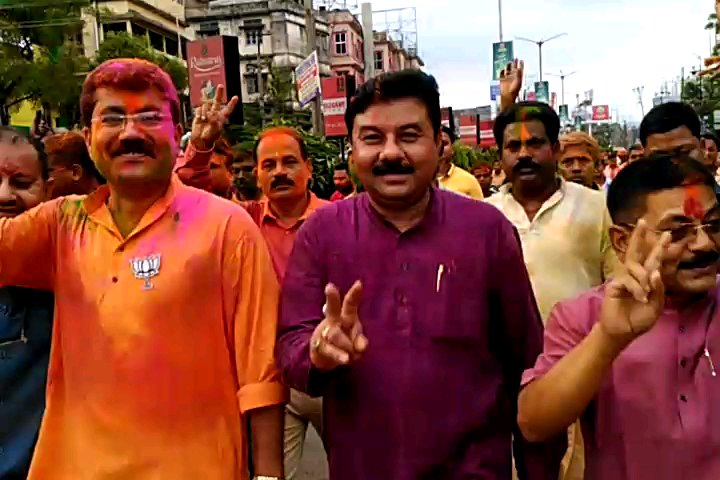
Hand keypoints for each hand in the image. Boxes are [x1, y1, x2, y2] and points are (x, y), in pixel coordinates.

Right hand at [191, 84, 238, 150]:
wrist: (200, 139)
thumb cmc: (209, 136)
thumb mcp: (214, 130)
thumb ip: (214, 121)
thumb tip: (211, 112)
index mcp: (221, 118)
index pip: (227, 109)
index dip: (231, 104)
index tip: (236, 97)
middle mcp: (215, 113)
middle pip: (217, 101)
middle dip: (219, 93)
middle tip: (220, 86)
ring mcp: (207, 112)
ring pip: (206, 105)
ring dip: (205, 111)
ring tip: (204, 119)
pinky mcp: (200, 113)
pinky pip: (199, 109)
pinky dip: (200, 114)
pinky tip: (200, 119)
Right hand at [310, 281, 367, 371]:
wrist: (323, 355)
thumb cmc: (344, 341)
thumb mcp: (355, 339)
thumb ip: (360, 341)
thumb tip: (362, 347)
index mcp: (345, 316)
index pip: (350, 303)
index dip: (354, 294)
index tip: (359, 283)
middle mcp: (333, 321)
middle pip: (332, 309)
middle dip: (331, 298)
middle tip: (329, 287)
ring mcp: (324, 333)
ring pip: (334, 334)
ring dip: (346, 345)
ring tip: (352, 354)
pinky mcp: (319, 346)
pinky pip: (330, 351)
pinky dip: (339, 355)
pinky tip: (346, 359)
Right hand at [499, 59, 523, 103]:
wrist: (507, 96)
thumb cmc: (513, 90)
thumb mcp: (518, 81)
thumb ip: (518, 74)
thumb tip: (518, 68)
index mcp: (518, 78)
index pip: (520, 70)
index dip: (521, 65)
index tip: (521, 60)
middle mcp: (513, 78)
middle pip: (514, 69)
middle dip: (515, 64)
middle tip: (515, 58)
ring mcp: (507, 79)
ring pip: (508, 70)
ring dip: (508, 66)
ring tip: (509, 62)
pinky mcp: (502, 81)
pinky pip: (501, 74)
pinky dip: (502, 71)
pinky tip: (503, 69)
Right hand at [599, 220, 670, 345]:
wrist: (622, 331)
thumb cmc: (639, 320)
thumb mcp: (656, 307)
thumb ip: (658, 289)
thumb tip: (654, 272)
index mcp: (647, 280)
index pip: (655, 261)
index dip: (660, 249)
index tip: (666, 234)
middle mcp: (635, 276)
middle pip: (637, 252)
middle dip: (640, 237)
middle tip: (643, 221)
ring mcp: (623, 279)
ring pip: (635, 267)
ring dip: (643, 277)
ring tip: (645, 294)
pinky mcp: (614, 284)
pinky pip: (628, 280)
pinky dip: (636, 288)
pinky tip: (640, 297)